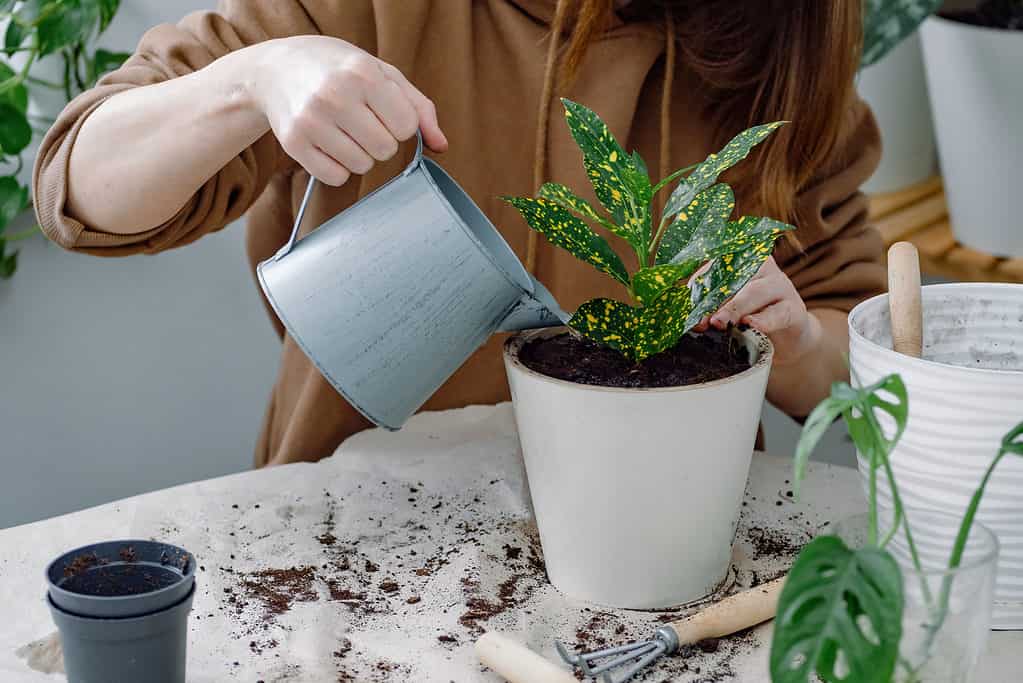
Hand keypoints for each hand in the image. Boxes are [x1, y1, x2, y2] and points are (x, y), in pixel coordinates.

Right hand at [247, 36, 447, 185]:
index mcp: (363, 74)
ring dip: (360, 154)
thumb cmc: (338, 70)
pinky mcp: (294, 143)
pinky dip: (338, 167)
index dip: (400, 123)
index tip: (384, 111)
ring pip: (361, 166)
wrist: (277, 69)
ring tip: (344, 130)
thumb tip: (441, 146)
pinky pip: (335, 177)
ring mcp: (310, 121)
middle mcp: (335, 96)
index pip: (405, 126)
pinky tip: (329, 144)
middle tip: (362, 121)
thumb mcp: (383, 74)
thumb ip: (419, 108)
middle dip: (380, 140)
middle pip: (385, 149)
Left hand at [694, 256, 821, 365]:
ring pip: (755, 292)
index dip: (700, 288)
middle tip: (701, 320)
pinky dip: (763, 320)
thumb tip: (693, 321)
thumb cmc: (752, 313)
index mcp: (742, 260)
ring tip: (719, 323)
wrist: (787, 334)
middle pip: (734, 279)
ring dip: (734, 309)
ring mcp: (781, 286)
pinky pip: (777, 313)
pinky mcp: (794, 309)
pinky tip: (751, 325)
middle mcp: (763, 267)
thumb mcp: (730, 306)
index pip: (717, 268)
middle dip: (714, 301)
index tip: (687, 309)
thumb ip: (712, 308)